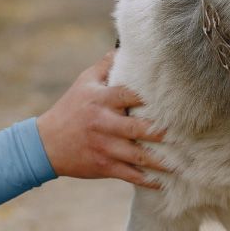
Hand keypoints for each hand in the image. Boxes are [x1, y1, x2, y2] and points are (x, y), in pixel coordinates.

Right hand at [36, 51, 169, 187]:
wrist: (46, 144)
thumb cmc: (70, 109)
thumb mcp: (83, 83)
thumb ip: (105, 66)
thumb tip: (125, 47)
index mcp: (101, 100)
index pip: (129, 95)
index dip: (151, 97)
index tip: (172, 100)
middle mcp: (103, 123)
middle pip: (137, 128)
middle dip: (160, 132)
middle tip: (184, 134)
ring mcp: (104, 147)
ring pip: (137, 155)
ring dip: (160, 161)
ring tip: (181, 163)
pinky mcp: (104, 166)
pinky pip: (129, 175)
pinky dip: (147, 180)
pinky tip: (163, 182)